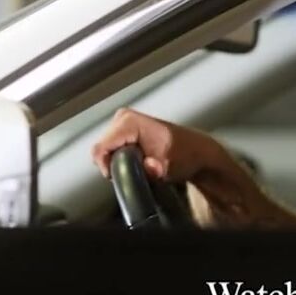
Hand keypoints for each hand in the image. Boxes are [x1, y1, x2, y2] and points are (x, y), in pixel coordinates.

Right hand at [90, 108, 218, 181]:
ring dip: (117, 162)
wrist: (195, 151)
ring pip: (104, 150)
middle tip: (136, 170)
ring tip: (139, 164)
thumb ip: (156, 169)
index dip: (107, 167)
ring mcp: (122, 121)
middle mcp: (123, 117)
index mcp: (131, 122)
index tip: (122, 176)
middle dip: (114, 165)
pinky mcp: (122, 128)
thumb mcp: (170, 167)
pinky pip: (109, 148)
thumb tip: (148, 166)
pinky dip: (119, 158)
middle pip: (100, 150)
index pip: (100, 149)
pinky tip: (136, 160)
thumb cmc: (185, 156)